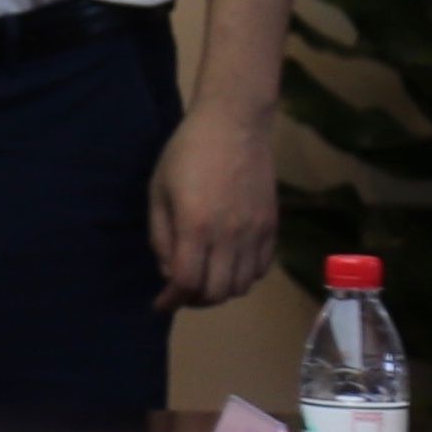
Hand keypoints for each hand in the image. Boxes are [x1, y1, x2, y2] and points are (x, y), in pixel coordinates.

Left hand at [150, 104, 278, 310]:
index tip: (160, 305)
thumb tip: (168, 273)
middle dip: (195, 300)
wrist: (234, 125)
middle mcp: (230, 236)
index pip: (187, 282)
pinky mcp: (273, 227)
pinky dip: (244, 277)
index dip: (171, 300)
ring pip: (243, 285)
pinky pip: (261, 268)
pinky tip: (228, 265)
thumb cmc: (186, 152)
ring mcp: (256, 233)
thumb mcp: (159, 190)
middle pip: (217, 292)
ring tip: (204, 280)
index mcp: (196, 226)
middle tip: (181, 292)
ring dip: (221, 291)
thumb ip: (161, 235)